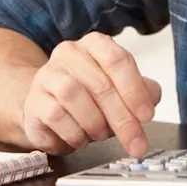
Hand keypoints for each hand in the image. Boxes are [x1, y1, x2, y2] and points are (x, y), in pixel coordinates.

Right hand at [23, 33, 161, 157]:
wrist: (46, 108)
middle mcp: (68, 53)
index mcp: (94, 45)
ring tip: (101, 134)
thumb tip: (152, 97)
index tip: (146, 115)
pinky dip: (74, 133)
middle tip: (135, 140)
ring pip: (73, 96)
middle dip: (122, 118)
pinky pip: (55, 116)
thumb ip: (141, 91)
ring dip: (95, 123)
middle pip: (100, 84)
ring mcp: (47, 75)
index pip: (117, 60)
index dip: (135, 90)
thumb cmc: (88, 96)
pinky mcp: (34, 100)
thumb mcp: (119, 90)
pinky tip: (81, 137)